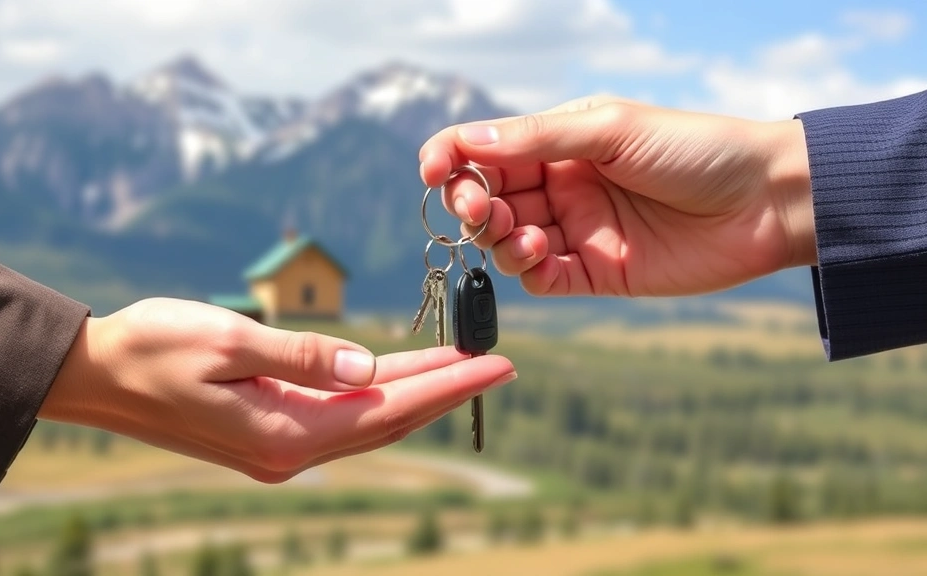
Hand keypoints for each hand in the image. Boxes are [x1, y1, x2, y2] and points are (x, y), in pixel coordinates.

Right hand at [40, 298, 515, 482]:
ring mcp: (279, 447)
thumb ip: (307, 356)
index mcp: (285, 434)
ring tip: (461, 364)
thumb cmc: (154, 347)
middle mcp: (289, 452)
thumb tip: (371, 367)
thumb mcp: (232, 342)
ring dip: (415, 392)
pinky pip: (339, 415)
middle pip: (389, 421)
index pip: (390, 410)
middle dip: (445, 391)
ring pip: (367, 420)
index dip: (448, 386)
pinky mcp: (268, 431)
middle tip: (497, 363)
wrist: (96, 374)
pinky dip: (376, 394)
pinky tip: (397, 374)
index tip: (496, 364)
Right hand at [419, 95, 815, 296]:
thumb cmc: (696, 149)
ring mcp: (576, 231)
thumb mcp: (612, 129)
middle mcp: (561, 186)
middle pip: (488, 197)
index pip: (487, 149)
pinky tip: (538, 255)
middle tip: (480, 209)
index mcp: (561, 142)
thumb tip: (467, 142)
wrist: (765, 202)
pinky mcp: (595, 273)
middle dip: (471, 203)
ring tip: (522, 234)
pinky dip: (525, 270)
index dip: (452, 157)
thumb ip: (538, 137)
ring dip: (498, 238)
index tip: (431, 170)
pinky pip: (540, 278)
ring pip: (506, 241)